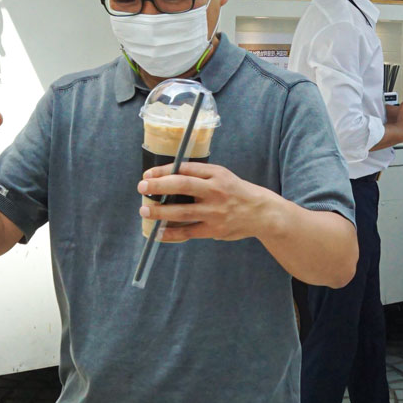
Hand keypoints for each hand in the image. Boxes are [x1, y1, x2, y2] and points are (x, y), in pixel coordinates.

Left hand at [138, 162, 274, 242]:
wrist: (261, 213)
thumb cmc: (235, 192)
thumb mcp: (221, 176)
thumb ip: (199, 176)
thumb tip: (166, 179)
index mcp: (216, 174)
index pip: (185, 169)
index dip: (164, 171)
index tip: (147, 175)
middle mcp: (215, 191)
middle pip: (182, 186)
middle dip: (159, 186)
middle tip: (142, 188)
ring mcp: (214, 212)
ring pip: (182, 212)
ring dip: (160, 212)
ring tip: (144, 211)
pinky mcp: (214, 230)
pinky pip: (188, 233)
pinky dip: (170, 233)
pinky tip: (157, 233)